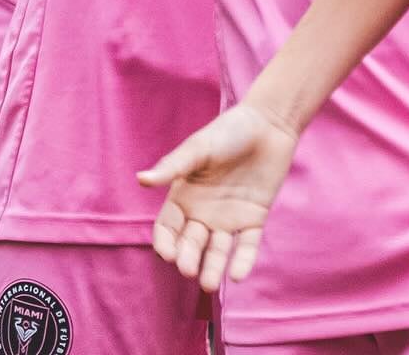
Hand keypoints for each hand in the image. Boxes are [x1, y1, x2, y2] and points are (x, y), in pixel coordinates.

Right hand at [137, 99, 298, 291]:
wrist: (267, 125)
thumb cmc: (227, 131)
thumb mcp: (198, 148)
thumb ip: (173, 166)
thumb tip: (140, 179)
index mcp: (184, 194)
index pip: (168, 227)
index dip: (165, 241)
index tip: (166, 253)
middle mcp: (204, 211)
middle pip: (191, 243)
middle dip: (188, 258)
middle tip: (188, 269)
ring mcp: (229, 217)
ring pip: (217, 250)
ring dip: (212, 268)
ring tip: (208, 283)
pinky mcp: (254, 219)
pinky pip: (247, 246)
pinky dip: (242, 261)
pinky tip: (237, 275)